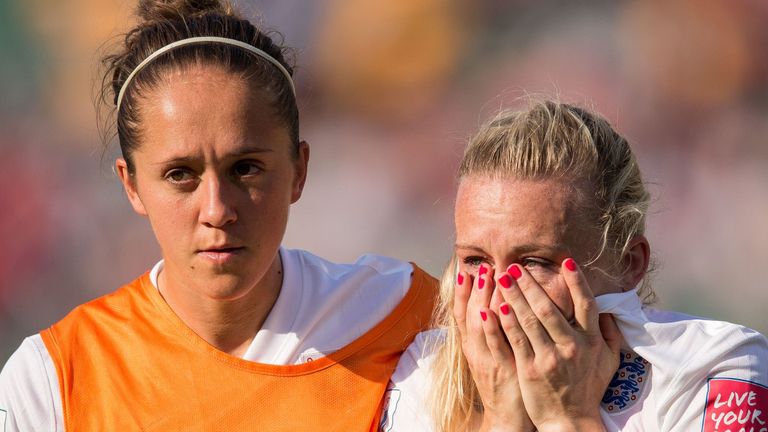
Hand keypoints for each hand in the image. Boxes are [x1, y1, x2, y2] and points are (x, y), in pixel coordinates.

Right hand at [454, 264, 534, 431]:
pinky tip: (490, 311)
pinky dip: (490, 328)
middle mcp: (476, 351)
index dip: (464, 292)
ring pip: (478, 325)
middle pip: (469, 314)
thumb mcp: (496, 355)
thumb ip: (496, 332)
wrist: (507, 419)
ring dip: (480, 298)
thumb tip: (499, 305)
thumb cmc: (507, 384)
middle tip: (480, 264)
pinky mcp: (500, 370)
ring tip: (486, 275)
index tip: (466, 268)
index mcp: (474, 347)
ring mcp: (486, 360)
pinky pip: (493, 347)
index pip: (464, 314)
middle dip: (473, 288)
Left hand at [494, 258, 621, 431]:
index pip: (586, 305)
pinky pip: (516, 340)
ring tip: (501, 277)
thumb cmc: (588, 389)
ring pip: (530, 320)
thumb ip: (609, 334)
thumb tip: (607, 309)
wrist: (570, 421)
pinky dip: (506, 322)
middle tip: (515, 265)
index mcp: (591, 341)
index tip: (567, 261)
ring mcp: (551, 358)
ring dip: (514, 296)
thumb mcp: (608, 362)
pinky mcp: (531, 368)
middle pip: (550, 308)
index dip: (577, 282)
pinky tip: (496, 306)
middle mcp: (573, 346)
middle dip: (531, 284)